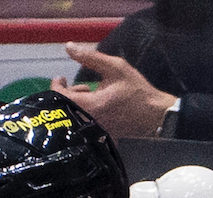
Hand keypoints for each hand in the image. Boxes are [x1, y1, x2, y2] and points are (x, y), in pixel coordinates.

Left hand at [54, 43, 177, 138]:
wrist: (156, 116)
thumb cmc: (137, 92)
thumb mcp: (115, 68)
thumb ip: (90, 58)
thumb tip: (68, 47)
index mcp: (90, 105)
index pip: (60, 97)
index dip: (56, 86)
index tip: (61, 78)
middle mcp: (89, 121)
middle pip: (66, 108)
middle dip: (69, 94)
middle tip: (82, 85)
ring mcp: (95, 131)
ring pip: (75, 116)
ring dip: (78, 102)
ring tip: (91, 92)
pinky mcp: (101, 135)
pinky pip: (85, 124)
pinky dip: (86, 112)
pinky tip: (97, 105)